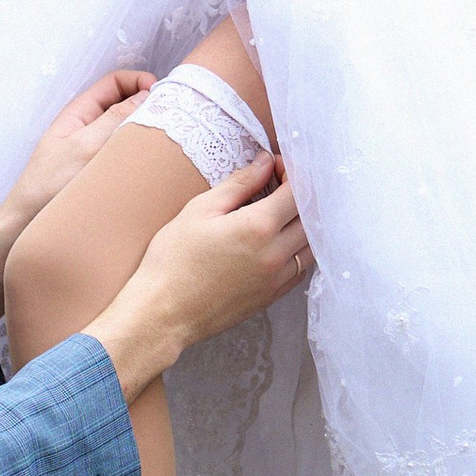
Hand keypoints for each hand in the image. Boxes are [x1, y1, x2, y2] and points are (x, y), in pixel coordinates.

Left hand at [0, 68, 155, 329]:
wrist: (21, 233)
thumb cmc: (47, 189)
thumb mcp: (84, 148)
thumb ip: (115, 120)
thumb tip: (150, 94)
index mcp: (78, 115)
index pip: (114, 83)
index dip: (139, 82)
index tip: (163, 95)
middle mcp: (86, 132)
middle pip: (124, 108)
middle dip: (149, 108)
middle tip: (174, 122)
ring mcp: (92, 157)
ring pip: (127, 136)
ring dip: (146, 137)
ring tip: (169, 148)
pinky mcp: (97, 181)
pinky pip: (124, 162)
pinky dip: (140, 161)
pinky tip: (155, 174)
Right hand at [91, 156, 309, 400]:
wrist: (163, 312)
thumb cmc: (173, 259)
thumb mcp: (200, 210)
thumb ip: (239, 183)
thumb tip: (264, 162)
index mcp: (258, 227)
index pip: (297, 191)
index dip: (292, 171)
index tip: (275, 166)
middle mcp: (276, 254)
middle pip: (312, 216)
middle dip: (302, 194)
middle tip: (280, 184)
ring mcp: (277, 278)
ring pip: (312, 243)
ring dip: (304, 221)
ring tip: (281, 211)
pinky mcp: (273, 296)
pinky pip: (302, 267)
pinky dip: (299, 248)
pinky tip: (279, 239)